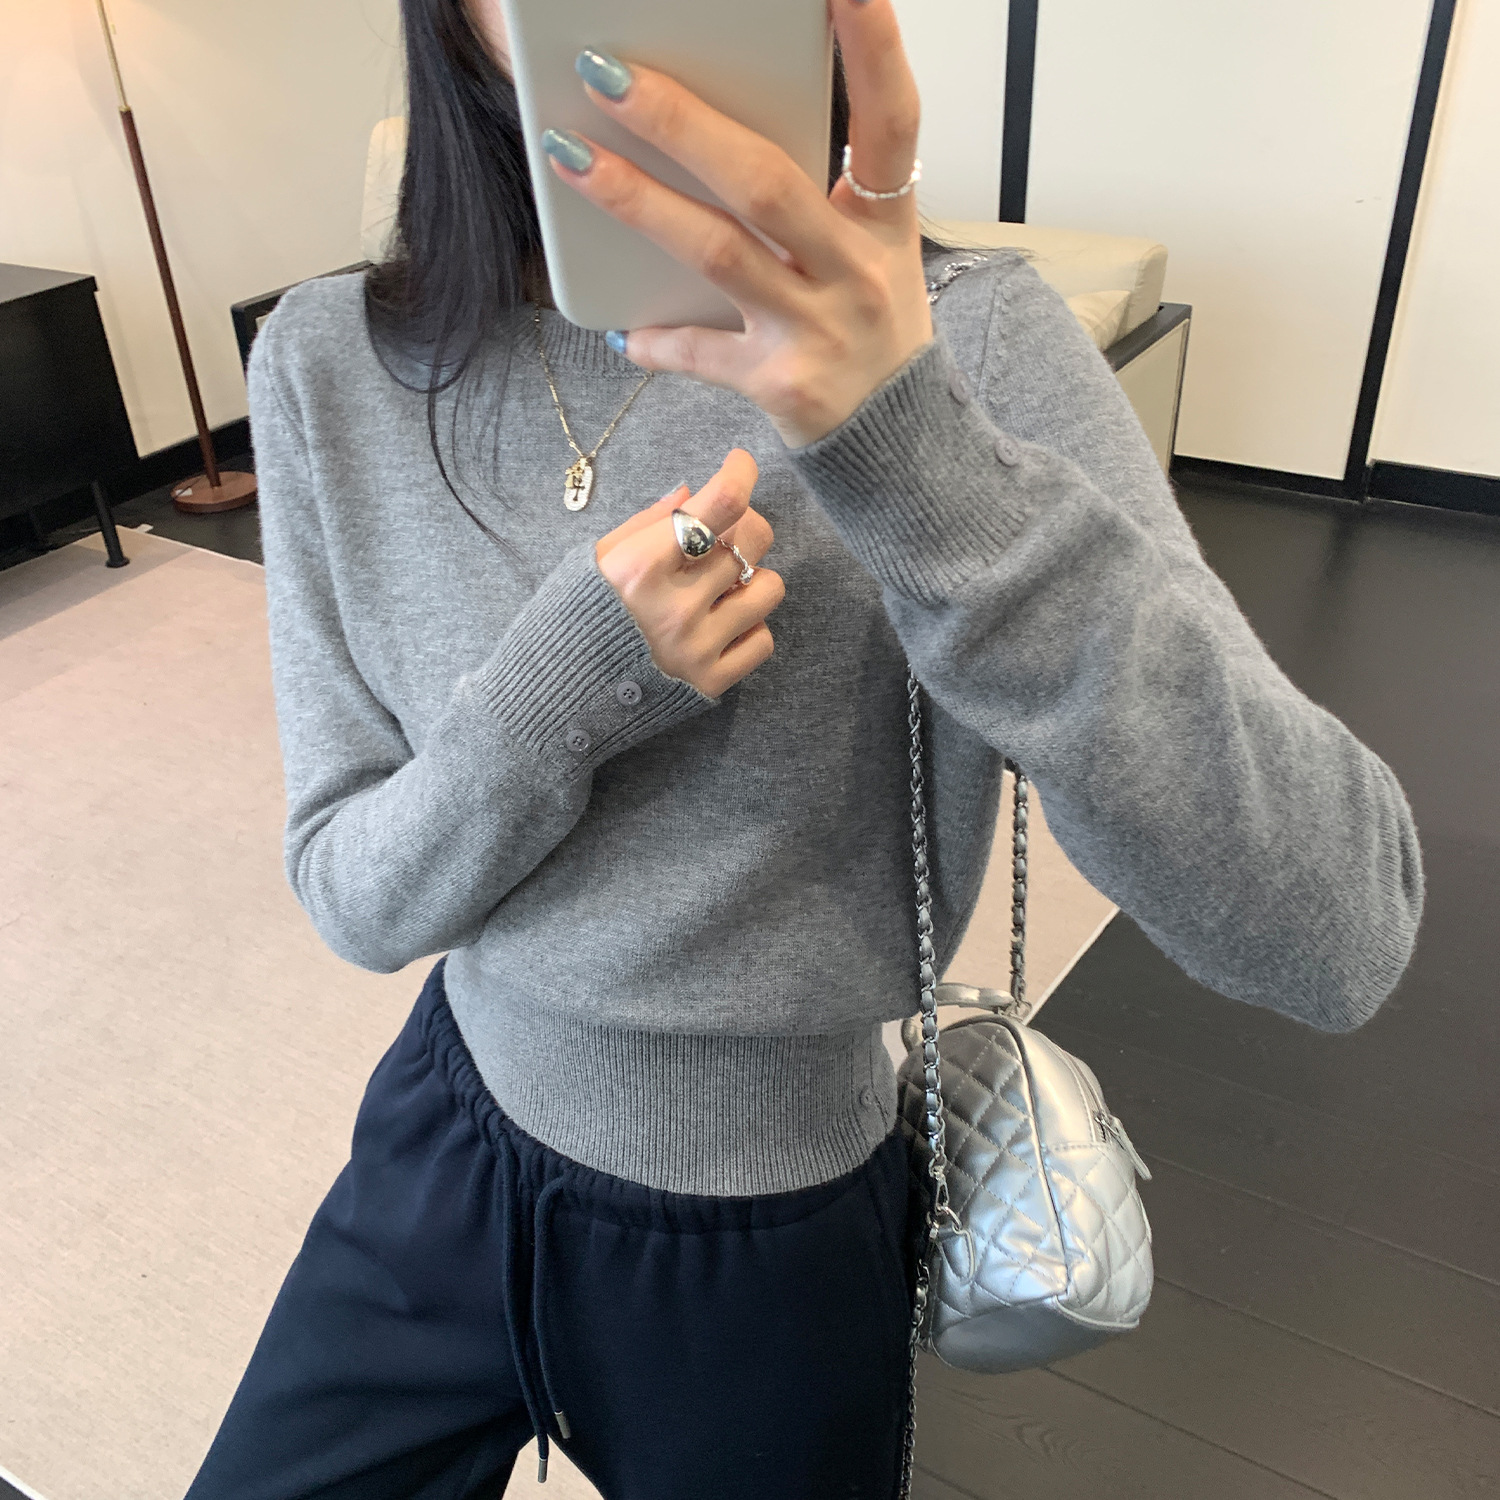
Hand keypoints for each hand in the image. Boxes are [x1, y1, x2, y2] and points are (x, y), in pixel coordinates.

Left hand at [543, 0, 932, 448]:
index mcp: (883, 219)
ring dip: (637, 201)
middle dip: (681, 122)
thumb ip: (823, 187)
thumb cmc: (871, 325)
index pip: (890, 119)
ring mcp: (817, 328)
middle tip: (606, 72)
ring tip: (571, 156)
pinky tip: (621, 330)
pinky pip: (702, 352)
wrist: (897, 437)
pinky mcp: (780, 383)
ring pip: (717, 253)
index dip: (873, 46)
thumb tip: (724, 118)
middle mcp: (854, 270)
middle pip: (764, 182)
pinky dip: (657, 339)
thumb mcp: (872, 246)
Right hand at [595, 449, 784, 696]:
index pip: (721, 502)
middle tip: (724, 535)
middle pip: (753, 539)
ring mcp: (696, 647)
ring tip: (723, 588)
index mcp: (641, 565)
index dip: (741, 472)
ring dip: (752, 579)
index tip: (739, 464)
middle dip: (745, 525)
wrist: (561, 692)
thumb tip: (693, 493)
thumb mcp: (600, 558)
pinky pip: (764, 640)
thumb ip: (648, 524)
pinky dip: (749, 627)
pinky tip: (721, 626)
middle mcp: (674, 606)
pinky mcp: (710, 683)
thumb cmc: (580, 613)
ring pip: (769, 588)